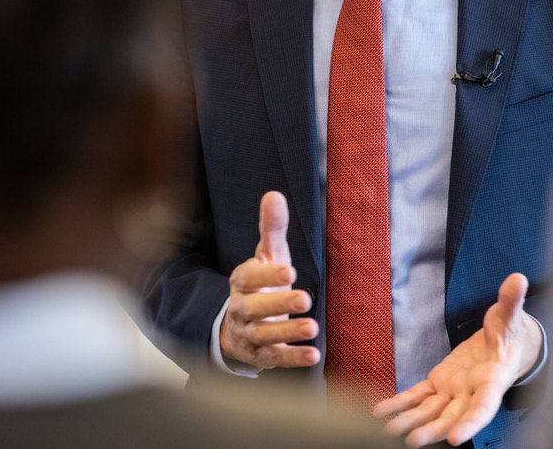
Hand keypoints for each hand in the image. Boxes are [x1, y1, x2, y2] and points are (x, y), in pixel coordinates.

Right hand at [219, 191, 319, 368]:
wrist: (239, 326)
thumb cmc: (260, 284)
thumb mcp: (267, 255)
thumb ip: (271, 229)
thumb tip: (274, 195)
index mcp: (241, 281)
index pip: (248, 277)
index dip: (267, 275)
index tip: (289, 271)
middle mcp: (241, 309)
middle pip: (255, 308)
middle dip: (279, 304)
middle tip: (305, 298)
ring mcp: (249, 335)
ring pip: (264, 335)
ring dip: (288, 333)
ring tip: (312, 328)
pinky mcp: (261, 356)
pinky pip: (275, 359)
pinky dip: (293, 358)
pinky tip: (314, 355)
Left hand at [374, 273, 541, 446]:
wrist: (504, 344)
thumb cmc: (509, 332)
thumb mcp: (510, 316)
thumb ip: (511, 302)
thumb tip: (518, 279)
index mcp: (493, 381)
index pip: (484, 407)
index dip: (471, 423)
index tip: (456, 438)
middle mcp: (472, 393)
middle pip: (453, 416)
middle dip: (433, 429)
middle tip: (413, 442)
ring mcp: (454, 392)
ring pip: (432, 412)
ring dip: (411, 422)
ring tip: (389, 432)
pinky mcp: (439, 384)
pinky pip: (419, 397)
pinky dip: (401, 404)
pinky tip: (382, 412)